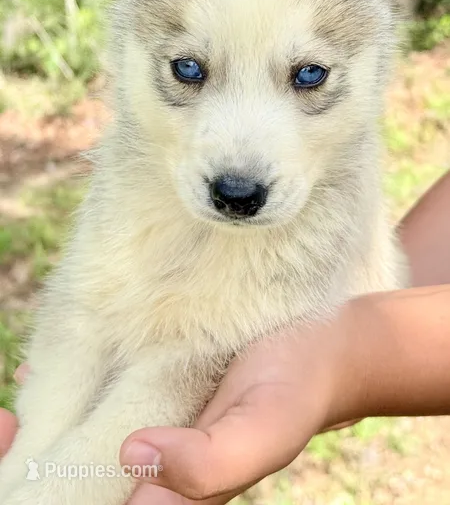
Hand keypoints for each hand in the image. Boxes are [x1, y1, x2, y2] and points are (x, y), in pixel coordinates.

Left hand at [0, 310, 355, 504]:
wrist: (322, 351)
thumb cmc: (294, 390)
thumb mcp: (264, 428)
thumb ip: (211, 463)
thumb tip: (134, 459)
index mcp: (172, 500)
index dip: (47, 496)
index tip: (12, 438)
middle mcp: (154, 478)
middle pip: (78, 489)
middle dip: (28, 468)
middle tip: (2, 424)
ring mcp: (151, 444)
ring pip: (79, 457)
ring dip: (37, 442)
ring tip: (10, 412)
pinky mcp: (153, 407)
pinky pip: (96, 414)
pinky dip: (62, 404)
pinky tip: (40, 381)